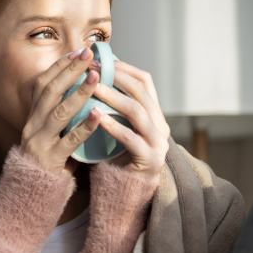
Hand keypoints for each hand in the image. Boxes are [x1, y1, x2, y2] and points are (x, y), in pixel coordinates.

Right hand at [19, 47, 102, 175]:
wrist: (33, 191)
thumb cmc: (49, 157)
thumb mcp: (50, 130)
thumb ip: (61, 111)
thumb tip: (82, 85)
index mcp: (33, 115)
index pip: (43, 83)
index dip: (59, 66)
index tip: (78, 51)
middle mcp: (33, 125)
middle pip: (49, 92)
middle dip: (69, 71)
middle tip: (88, 55)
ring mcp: (39, 142)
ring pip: (58, 113)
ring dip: (78, 94)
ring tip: (96, 78)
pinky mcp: (50, 160)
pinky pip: (68, 141)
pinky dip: (84, 127)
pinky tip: (98, 115)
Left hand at [91, 58, 170, 179]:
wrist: (124, 194)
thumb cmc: (115, 157)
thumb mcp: (117, 127)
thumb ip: (112, 106)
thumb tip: (92, 76)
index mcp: (154, 115)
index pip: (145, 82)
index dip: (124, 68)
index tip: (101, 59)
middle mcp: (161, 126)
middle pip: (142, 93)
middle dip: (117, 78)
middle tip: (93, 69)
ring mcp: (158, 144)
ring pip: (138, 113)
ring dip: (114, 97)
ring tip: (93, 88)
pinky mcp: (149, 160)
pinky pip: (131, 139)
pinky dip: (113, 126)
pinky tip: (96, 116)